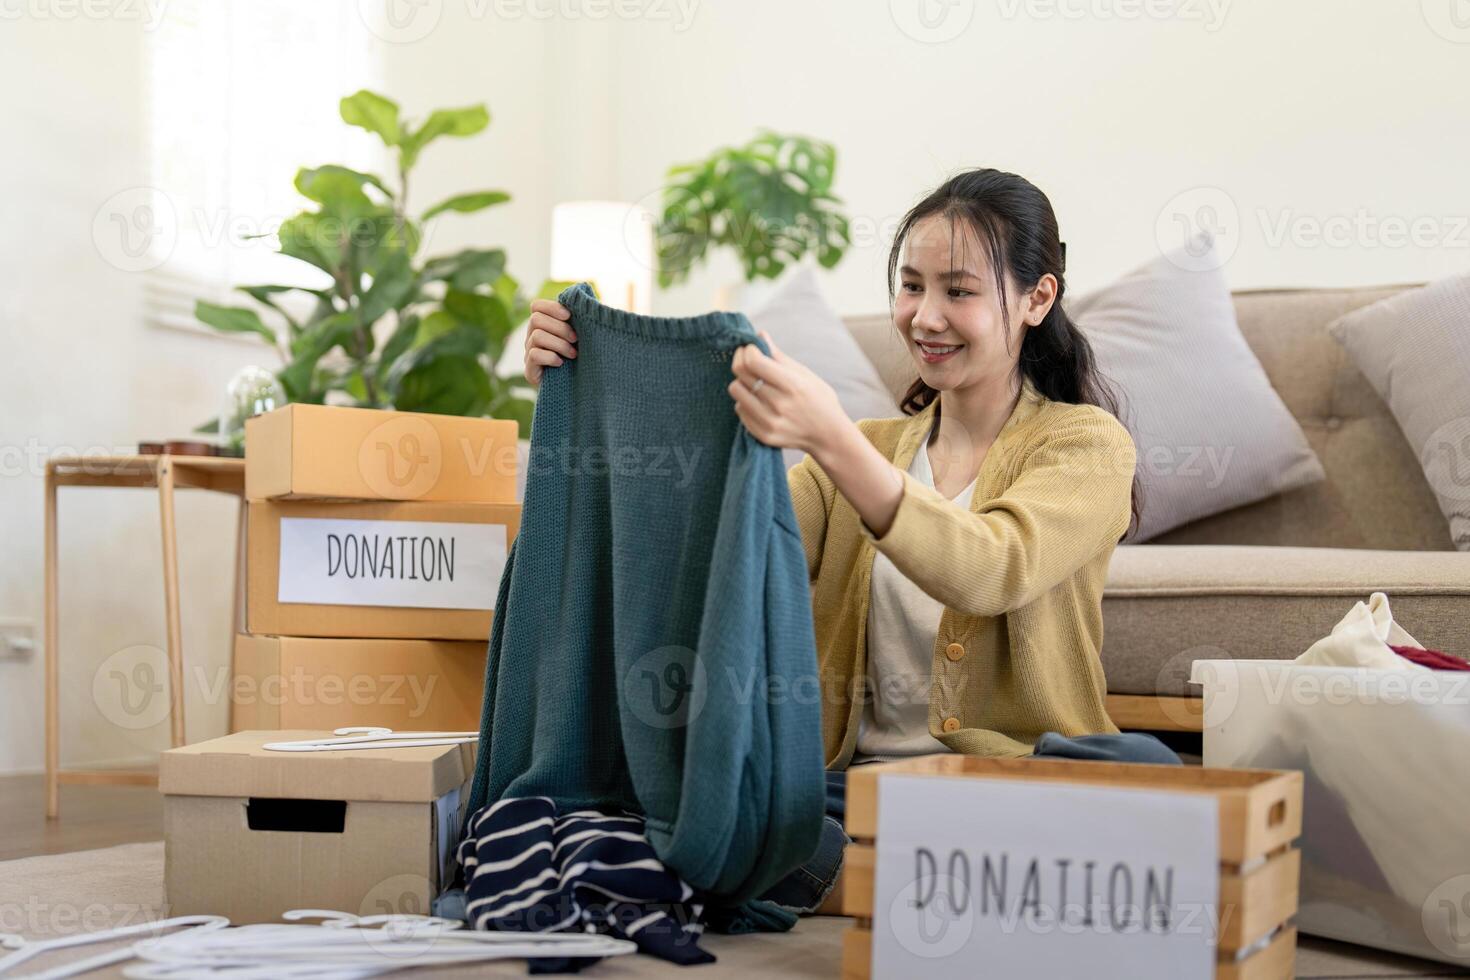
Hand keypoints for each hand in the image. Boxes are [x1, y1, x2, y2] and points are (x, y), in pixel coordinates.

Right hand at [523, 298, 577, 386]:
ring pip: (537, 336)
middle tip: (576, 340)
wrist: (580, 389)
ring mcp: (529, 353)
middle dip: (560, 328)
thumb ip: (582, 317)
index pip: (536, 306)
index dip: (551, 307)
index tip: (569, 316)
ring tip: (573, 354)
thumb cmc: (585, 358)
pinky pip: (534, 355)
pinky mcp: (530, 370)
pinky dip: (550, 357)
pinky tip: (561, 363)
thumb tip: (584, 292)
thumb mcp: (584, 336)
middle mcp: (532, 337)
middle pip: (536, 319)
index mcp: (544, 325)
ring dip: (558, 343)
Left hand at [728, 331, 847, 456]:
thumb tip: (759, 335)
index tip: (750, 347)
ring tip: (753, 381)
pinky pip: (740, 410)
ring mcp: (770, 422)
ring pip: (736, 391)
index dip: (747, 350)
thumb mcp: (805, 374)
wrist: (828, 435)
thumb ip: (779, 356)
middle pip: (741, 374)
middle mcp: (779, 404)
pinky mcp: (763, 435)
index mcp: (792, 384)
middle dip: (740, 360)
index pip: (754, 361)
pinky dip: (745, 402)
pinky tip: (758, 401)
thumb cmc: (819, 399)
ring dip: (741, 382)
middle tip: (746, 358)